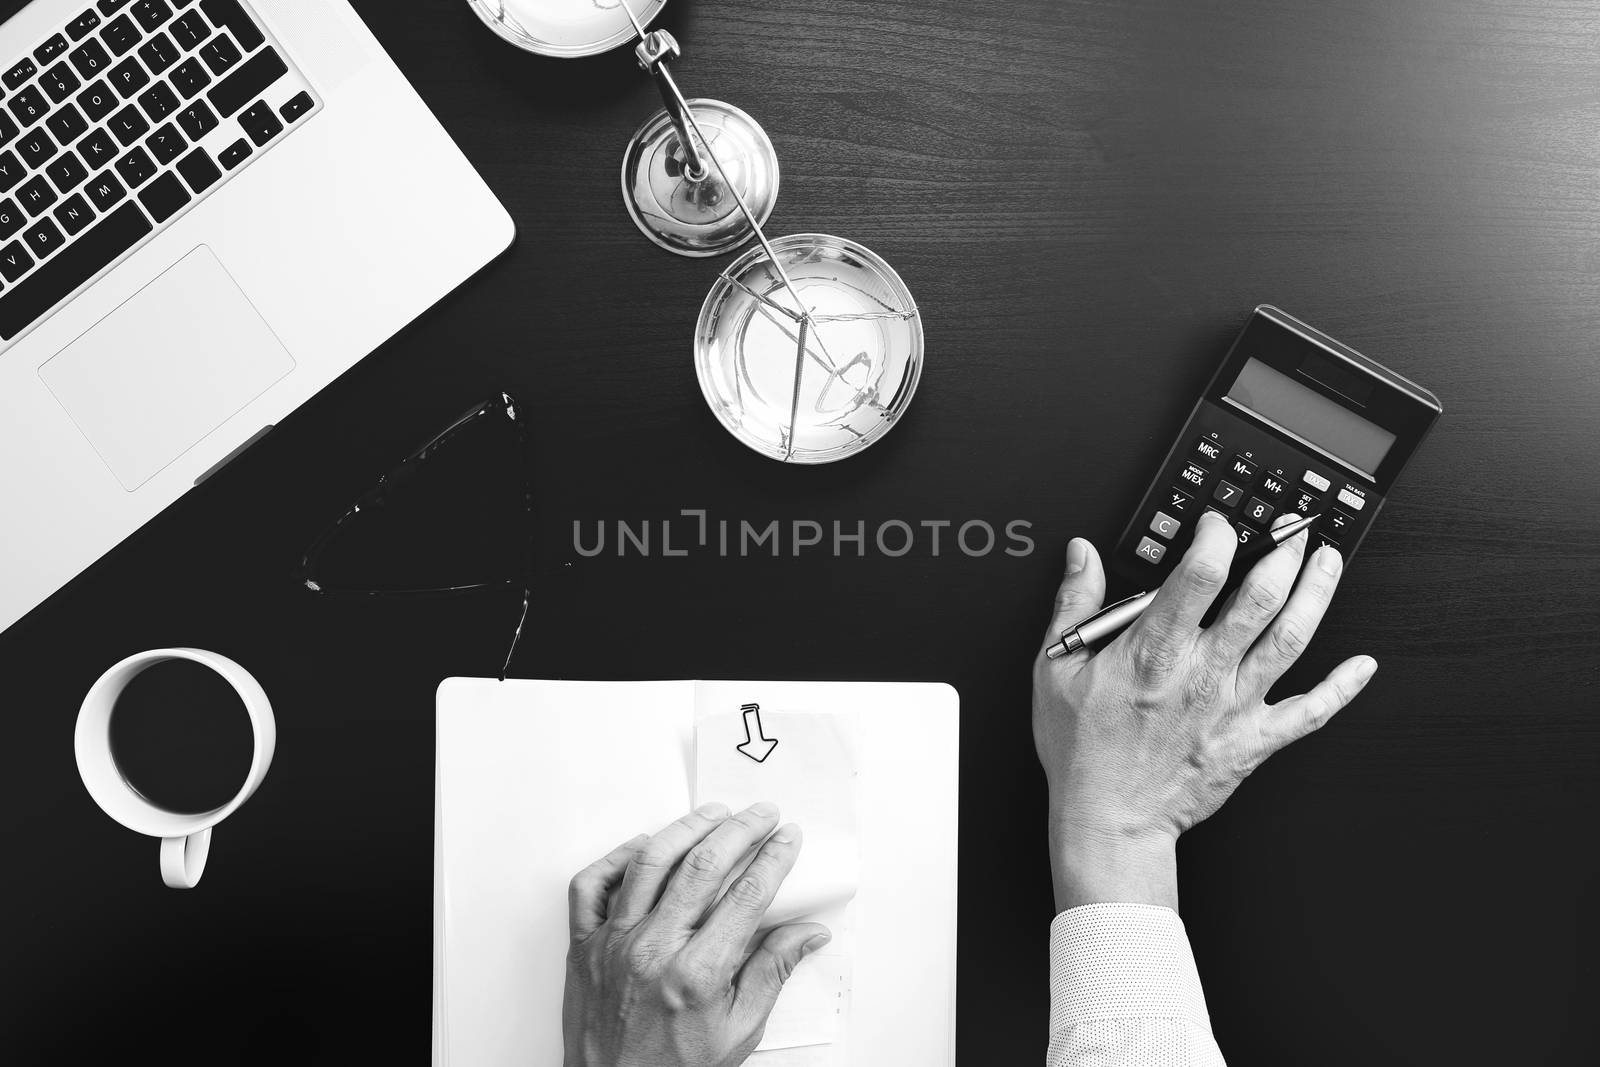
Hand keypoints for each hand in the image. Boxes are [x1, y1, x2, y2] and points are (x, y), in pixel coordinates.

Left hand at [562, 802, 831, 1066]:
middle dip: (740, 830)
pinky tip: (643, 845)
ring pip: (649, 862)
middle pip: (702, 866)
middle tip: (761, 814)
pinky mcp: (583, 944)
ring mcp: (612, 943)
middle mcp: (651, 950)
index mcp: (695, 975)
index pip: (746, 896)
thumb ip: (772, 973)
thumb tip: (808, 933)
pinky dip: (617, 858)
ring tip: (713, 814)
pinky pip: (591, 885)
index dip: (773, 858)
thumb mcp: (738, 1031)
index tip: (788, 838)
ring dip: (686, 829)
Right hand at [1033, 510, 1377, 911]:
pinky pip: (1311, 712)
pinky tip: (1363, 665)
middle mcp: (1203, 672)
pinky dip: (1342, 688)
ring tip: (1328, 562)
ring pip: (1291, 639)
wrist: (1110, 820)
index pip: (1200, 572)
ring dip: (1317, 594)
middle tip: (1293, 529)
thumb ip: (1075, 606)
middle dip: (1284, 552)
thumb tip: (1082, 556)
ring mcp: (1235, 706)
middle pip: (1260, 597)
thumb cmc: (1084, 751)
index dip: (1218, 535)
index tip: (1218, 523)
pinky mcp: (1255, 739)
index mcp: (1154, 650)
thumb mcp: (1057, 670)